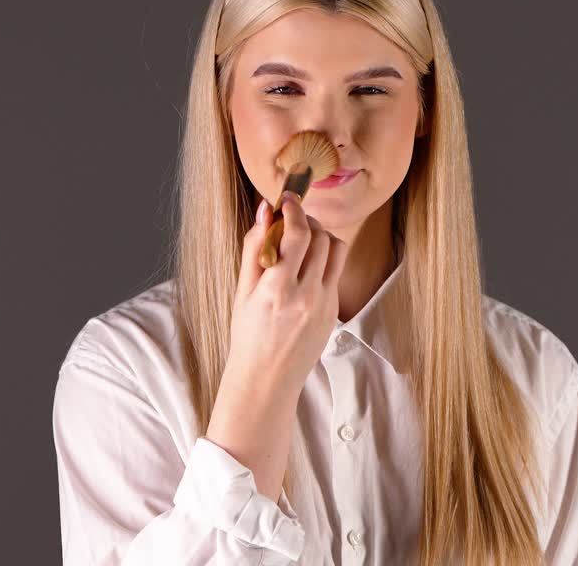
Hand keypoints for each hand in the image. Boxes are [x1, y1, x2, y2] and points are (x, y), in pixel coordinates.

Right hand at [226, 190, 350, 397]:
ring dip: (320, 236)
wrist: (267, 378)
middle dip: (306, 220)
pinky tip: (304, 268)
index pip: (298, 234)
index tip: (287, 198)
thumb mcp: (242, 291)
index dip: (295, 208)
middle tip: (290, 220)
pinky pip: (335, 272)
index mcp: (278, 289)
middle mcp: (306, 295)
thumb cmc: (247, 334)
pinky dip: (322, 260)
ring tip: (301, 240)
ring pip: (336, 250)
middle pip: (321, 237)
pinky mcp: (335, 310)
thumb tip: (264, 210)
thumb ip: (253, 248)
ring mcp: (325, 304)